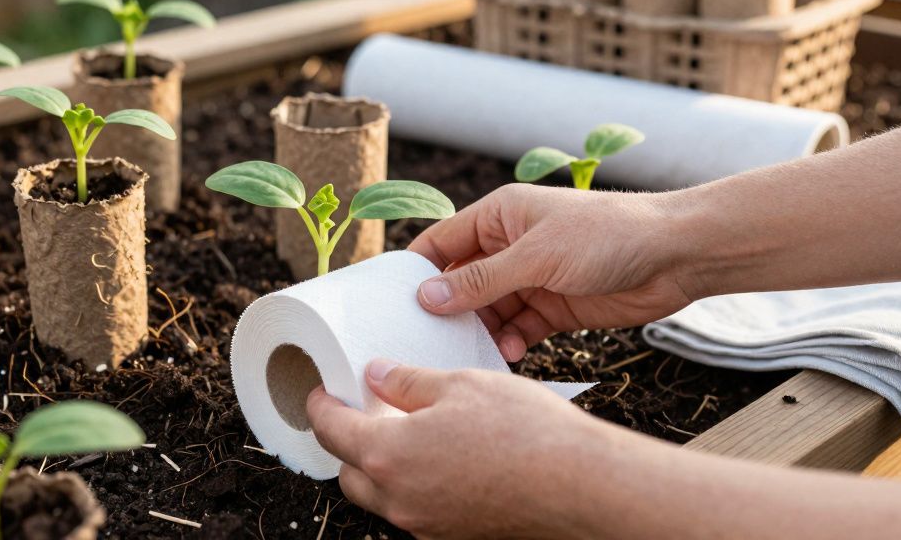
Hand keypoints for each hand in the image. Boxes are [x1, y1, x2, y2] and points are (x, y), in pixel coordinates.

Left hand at [307, 360, 624, 538]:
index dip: (319, 406)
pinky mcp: (454, 535)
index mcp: (389, 455)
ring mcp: (427, 524)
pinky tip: (438, 458)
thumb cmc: (526, 432)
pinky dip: (412, 485)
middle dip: (345, 443)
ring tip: (402, 431)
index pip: (331, 432)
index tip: (321, 391)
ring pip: (381, 498)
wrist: (582, 486)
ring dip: (379, 467)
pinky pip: (415, 510)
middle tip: (360, 410)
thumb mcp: (460, 384)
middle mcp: (400, 499)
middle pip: (348, 474)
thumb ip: (408, 382)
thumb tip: (377, 376)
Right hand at [409, 184, 695, 360]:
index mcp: (498, 216)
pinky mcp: (554, 307)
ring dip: (480, 332)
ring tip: (472, 353)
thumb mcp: (536, 255)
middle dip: (447, 311)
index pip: (440, 243)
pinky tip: (509, 353)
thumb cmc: (607, 234)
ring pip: (488, 311)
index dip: (416, 271)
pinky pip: (518, 328)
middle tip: (426, 342)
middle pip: (460, 282)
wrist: (675, 256)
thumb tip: (427, 296)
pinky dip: (509, 342)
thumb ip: (481, 280)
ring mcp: (532, 278)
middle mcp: (509, 246)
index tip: (391, 303)